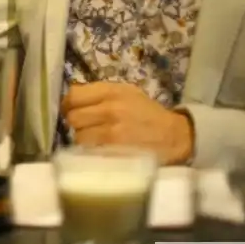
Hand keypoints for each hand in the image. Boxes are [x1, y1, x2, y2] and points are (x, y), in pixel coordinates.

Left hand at [62, 82, 193, 164]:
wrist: (175, 136)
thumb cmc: (147, 113)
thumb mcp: (126, 93)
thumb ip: (100, 94)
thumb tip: (71, 100)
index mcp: (111, 91)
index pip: (73, 95)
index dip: (69, 105)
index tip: (73, 110)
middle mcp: (110, 109)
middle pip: (73, 117)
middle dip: (76, 123)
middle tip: (85, 127)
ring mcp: (112, 132)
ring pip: (79, 137)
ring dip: (83, 140)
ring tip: (95, 140)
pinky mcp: (116, 152)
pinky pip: (90, 152)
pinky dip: (91, 152)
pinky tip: (100, 150)